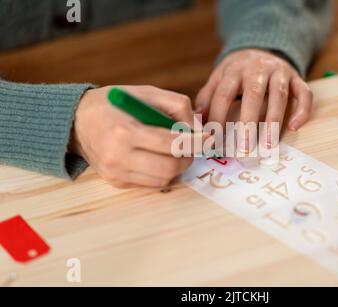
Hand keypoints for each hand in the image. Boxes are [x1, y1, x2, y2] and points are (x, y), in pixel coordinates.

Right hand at [70, 85, 196, 188]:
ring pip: (163, 179)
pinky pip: (151, 184)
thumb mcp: (146, 92)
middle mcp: (117, 156)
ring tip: (174, 151)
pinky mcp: (116, 182)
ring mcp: (115, 173)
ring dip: (177, 166)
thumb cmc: (115, 103)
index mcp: (124, 131)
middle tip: (192, 146)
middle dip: (188, 157)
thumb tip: (197, 128)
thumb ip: (176, 105)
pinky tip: (158, 158)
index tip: (209, 138)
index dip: (195, 142)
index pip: (171, 144)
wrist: (77, 121)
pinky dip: (162, 173)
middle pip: (169, 167)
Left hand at [196, 49, 312, 150]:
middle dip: (248, 122)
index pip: (224, 94)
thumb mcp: (220, 77)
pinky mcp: (297, 78)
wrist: (263, 47)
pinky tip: (294, 126)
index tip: (214, 138)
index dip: (218, 116)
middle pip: (253, 95)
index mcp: (235, 69)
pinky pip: (304, 93)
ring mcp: (280, 73)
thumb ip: (207, 95)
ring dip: (274, 120)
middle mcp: (258, 69)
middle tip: (243, 147)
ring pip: (279, 95)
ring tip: (268, 145)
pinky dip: (302, 109)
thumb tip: (196, 119)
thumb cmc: (238, 71)